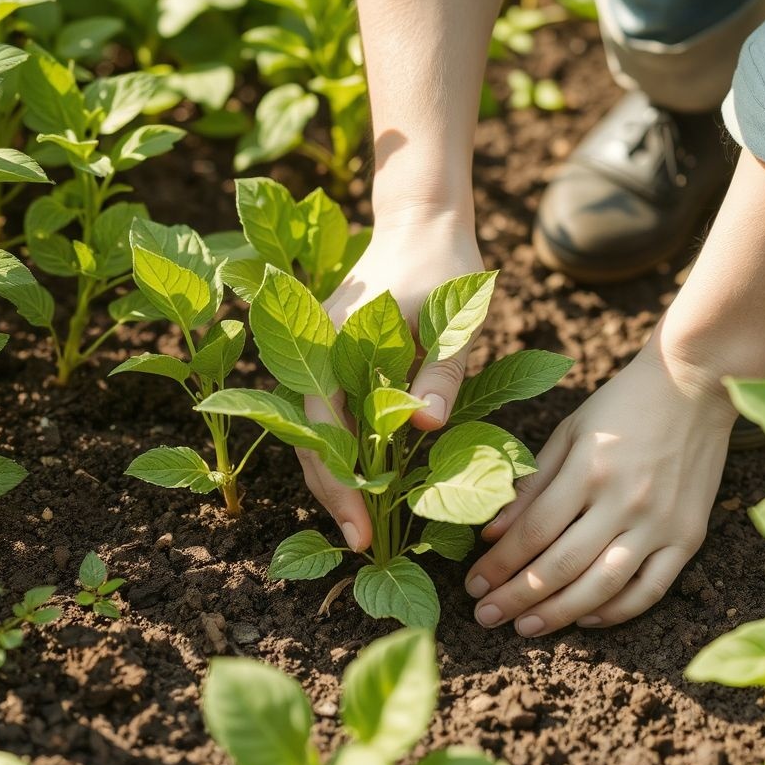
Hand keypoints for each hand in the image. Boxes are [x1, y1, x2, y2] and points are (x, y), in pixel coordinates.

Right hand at [299, 206, 483, 552]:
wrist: (426, 221)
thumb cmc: (444, 265)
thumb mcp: (453, 319)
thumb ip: (441, 372)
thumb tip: (426, 429)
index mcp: (332, 343)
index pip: (321, 430)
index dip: (339, 486)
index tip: (360, 528)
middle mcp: (316, 354)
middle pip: (311, 439)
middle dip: (333, 494)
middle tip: (361, 543)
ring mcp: (324, 358)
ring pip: (319, 432)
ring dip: (338, 478)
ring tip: (362, 524)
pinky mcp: (340, 363)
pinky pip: (335, 415)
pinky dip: (349, 451)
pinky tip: (370, 483)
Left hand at [464, 332, 736, 634]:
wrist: (694, 384)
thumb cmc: (622, 405)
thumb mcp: (568, 432)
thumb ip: (532, 485)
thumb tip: (492, 534)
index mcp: (588, 470)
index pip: (533, 533)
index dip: (499, 566)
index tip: (474, 586)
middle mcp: (624, 501)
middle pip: (562, 566)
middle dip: (518, 597)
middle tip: (487, 617)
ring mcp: (661, 522)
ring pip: (603, 586)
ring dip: (560, 614)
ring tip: (526, 628)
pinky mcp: (689, 535)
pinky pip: (651, 588)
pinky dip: (617, 611)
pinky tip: (586, 618)